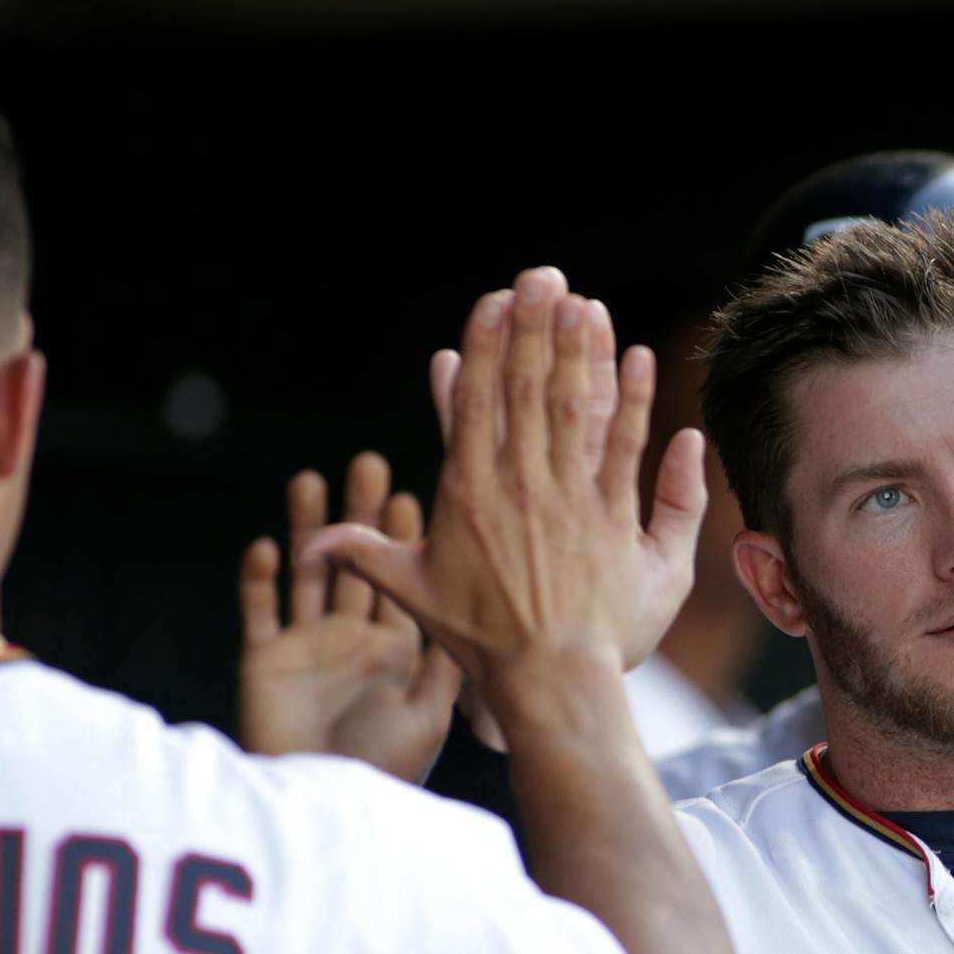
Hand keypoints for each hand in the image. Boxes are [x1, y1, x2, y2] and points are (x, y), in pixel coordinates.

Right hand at [237, 453, 461, 779]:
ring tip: (311, 480)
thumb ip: (448, 665)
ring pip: (306, 572)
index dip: (402, 537)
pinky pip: (259, 612)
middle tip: (366, 464)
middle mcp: (349, 637)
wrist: (327, 814)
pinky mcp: (264, 661)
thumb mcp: (428, 713)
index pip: (400, 578)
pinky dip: (259, 581)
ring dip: (307, 528)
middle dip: (359, 514)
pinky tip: (266, 548)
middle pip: (354, 561)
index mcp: (392, 646)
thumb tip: (486, 618)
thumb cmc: (386, 768)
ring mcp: (306, 646)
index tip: (410, 493)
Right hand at [305, 267, 707, 717]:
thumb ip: (366, 557)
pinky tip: (640, 358)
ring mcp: (567, 498)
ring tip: (582, 300)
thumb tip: (313, 543)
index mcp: (467, 492)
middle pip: (523, 390)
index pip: (473, 403)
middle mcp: (516, 484)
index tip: (492, 302)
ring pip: (572, 408)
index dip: (484, 346)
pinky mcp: (610, 516)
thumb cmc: (479, 640)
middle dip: (531, 328)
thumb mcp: (413, 593)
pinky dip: (634, 402)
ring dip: (578, 350)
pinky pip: (624, 447)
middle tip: (541, 276)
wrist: (546, 677)